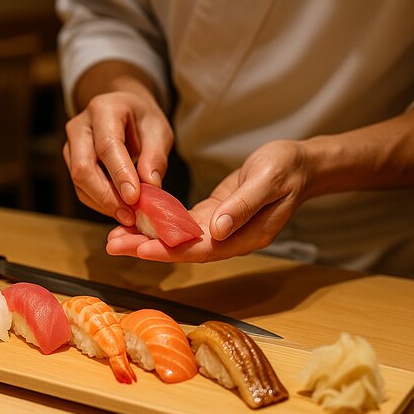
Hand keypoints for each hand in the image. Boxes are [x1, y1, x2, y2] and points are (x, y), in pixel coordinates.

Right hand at [63, 90, 172, 225]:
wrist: (124, 111)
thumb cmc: (142, 120)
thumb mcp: (158, 130)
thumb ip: (155, 156)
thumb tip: (150, 186)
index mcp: (104, 109)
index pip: (107, 146)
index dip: (120, 174)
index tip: (134, 198)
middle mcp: (80, 126)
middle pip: (84, 168)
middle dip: (107, 196)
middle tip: (131, 215)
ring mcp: (71, 144)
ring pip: (79, 182)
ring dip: (104, 203)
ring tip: (128, 216)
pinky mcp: (71, 162)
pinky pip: (81, 189)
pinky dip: (100, 203)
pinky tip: (119, 210)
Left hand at [106, 140, 308, 261]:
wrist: (301, 164)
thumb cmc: (287, 168)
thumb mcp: (269, 179)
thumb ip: (244, 205)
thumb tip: (217, 229)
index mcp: (246, 236)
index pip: (202, 249)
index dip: (170, 250)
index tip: (141, 249)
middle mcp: (231, 238)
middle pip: (184, 249)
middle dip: (147, 248)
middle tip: (113, 245)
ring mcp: (222, 229)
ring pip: (179, 239)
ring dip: (148, 238)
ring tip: (115, 237)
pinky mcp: (215, 216)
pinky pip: (184, 224)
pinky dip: (161, 223)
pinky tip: (137, 220)